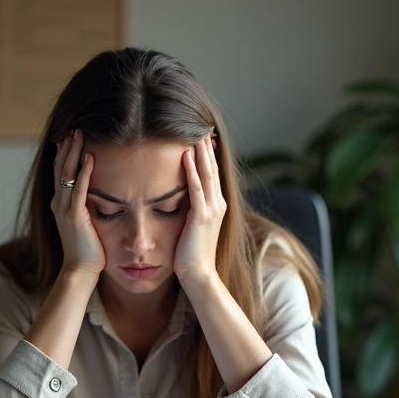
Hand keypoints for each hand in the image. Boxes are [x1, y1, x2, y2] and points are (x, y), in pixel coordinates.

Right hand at [51, 129, 104, 275]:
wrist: (80, 270)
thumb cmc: (88, 249)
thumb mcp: (84, 222)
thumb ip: (86, 205)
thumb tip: (97, 192)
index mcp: (60, 203)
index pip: (60, 171)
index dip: (65, 153)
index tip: (72, 136)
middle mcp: (58, 202)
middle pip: (60, 167)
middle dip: (67, 146)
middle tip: (75, 127)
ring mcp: (64, 209)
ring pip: (67, 174)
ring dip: (74, 152)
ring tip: (80, 134)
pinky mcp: (74, 217)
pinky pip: (79, 189)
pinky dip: (84, 171)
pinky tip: (90, 157)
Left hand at [174, 130, 225, 289]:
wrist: (198, 276)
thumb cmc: (190, 254)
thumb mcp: (192, 226)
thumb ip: (190, 208)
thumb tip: (180, 194)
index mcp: (216, 204)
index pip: (211, 171)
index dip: (206, 151)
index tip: (199, 132)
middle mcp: (218, 203)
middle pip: (212, 166)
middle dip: (205, 144)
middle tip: (199, 122)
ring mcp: (212, 209)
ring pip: (206, 173)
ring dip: (200, 150)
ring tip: (194, 130)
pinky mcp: (201, 217)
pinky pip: (196, 189)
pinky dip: (191, 171)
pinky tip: (186, 155)